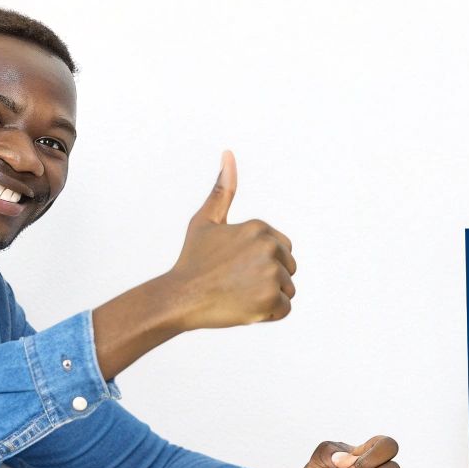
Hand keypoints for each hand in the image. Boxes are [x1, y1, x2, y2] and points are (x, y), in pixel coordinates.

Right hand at [166, 151, 297, 329]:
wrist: (179, 297)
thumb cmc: (192, 261)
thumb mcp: (205, 221)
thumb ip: (222, 190)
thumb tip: (228, 153)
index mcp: (258, 227)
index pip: (282, 250)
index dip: (261, 263)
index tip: (236, 267)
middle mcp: (269, 246)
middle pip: (289, 269)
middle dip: (269, 279)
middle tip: (237, 283)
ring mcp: (271, 272)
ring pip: (287, 289)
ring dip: (268, 297)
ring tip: (239, 295)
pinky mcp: (271, 298)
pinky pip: (284, 309)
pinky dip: (267, 314)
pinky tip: (243, 307)